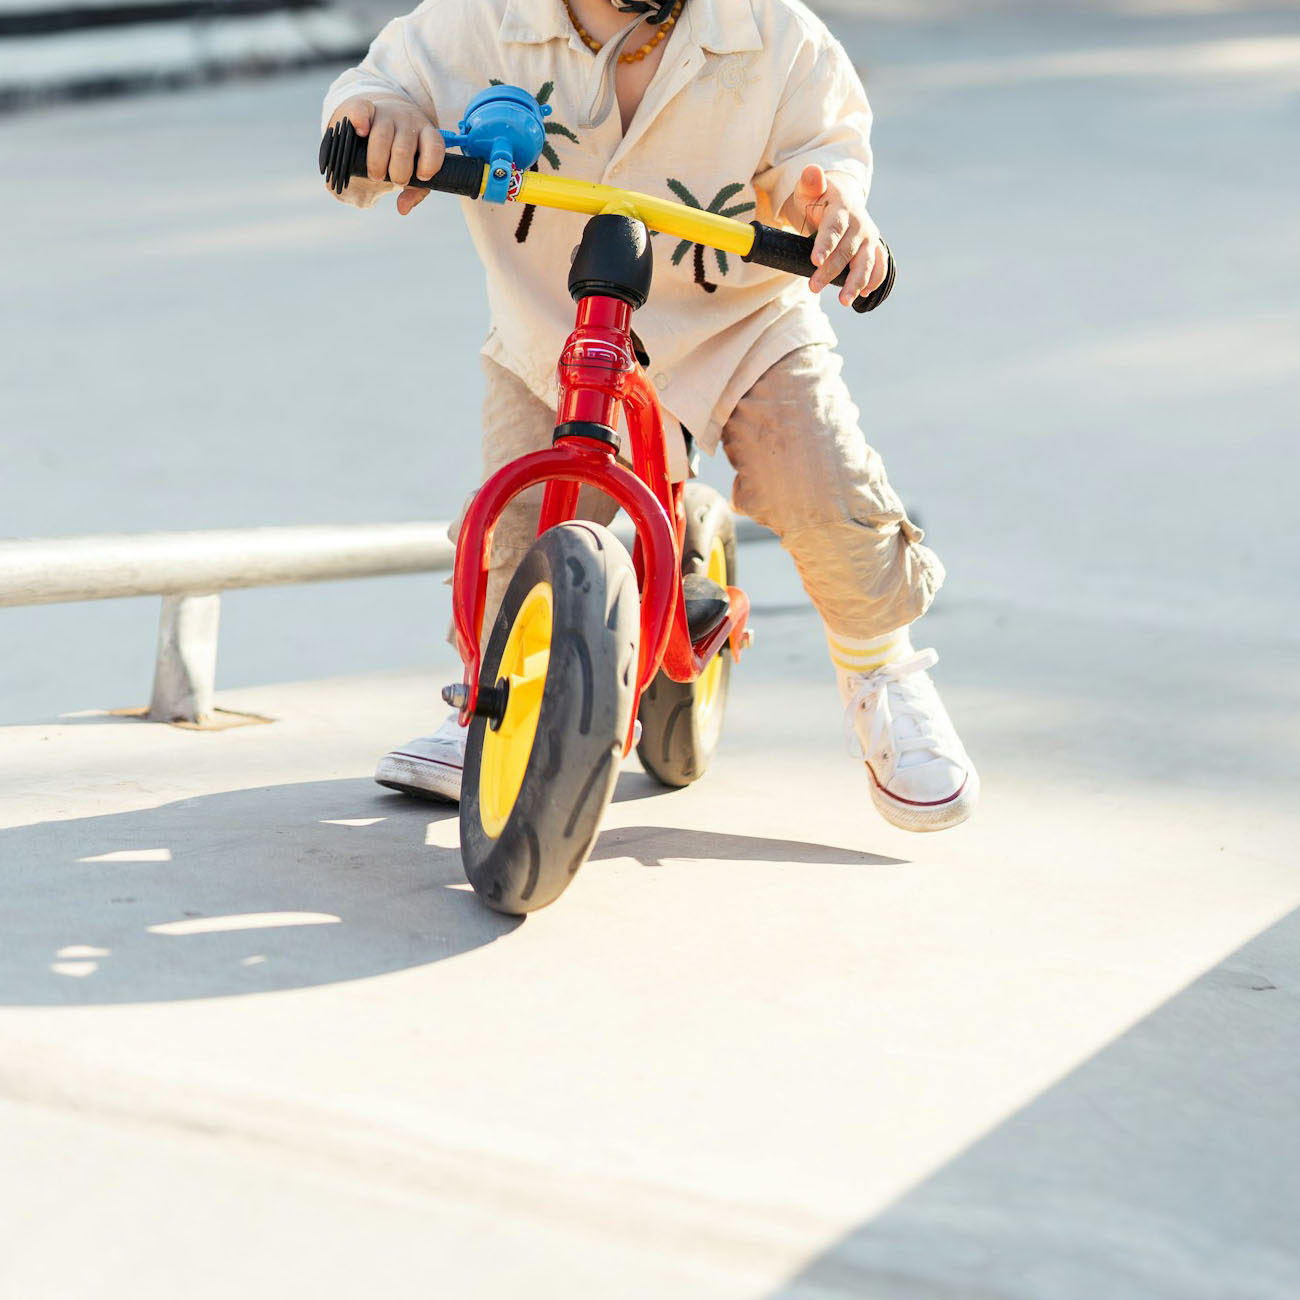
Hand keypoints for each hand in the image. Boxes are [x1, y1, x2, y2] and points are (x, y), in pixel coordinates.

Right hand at [326, 96, 443, 213]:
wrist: (385, 118)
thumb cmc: (405, 152)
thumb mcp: (416, 168)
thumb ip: (416, 190)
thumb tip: (403, 208)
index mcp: (427, 134)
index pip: (435, 146)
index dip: (429, 164)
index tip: (421, 177)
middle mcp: (409, 122)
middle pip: (403, 148)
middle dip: (398, 172)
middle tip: (393, 179)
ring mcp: (387, 113)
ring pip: (381, 137)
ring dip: (377, 161)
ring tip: (375, 174)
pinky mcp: (366, 107)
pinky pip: (362, 110)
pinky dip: (360, 121)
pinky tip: (361, 132)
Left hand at [783, 164, 887, 306]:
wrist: (843, 198)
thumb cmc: (819, 198)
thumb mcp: (809, 189)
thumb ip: (810, 182)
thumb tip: (812, 171)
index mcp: (842, 209)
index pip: (834, 228)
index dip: (825, 245)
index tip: (815, 261)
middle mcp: (860, 224)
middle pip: (846, 251)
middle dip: (831, 271)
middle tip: (813, 287)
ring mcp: (869, 238)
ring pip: (865, 262)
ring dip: (856, 282)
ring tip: (844, 301)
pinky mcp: (874, 248)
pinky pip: (880, 266)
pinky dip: (874, 280)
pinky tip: (863, 294)